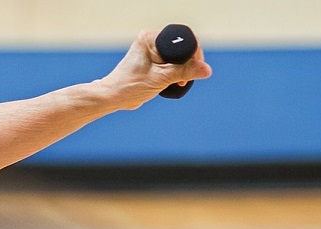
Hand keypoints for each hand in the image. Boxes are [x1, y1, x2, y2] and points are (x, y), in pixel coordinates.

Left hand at [93, 28, 212, 110]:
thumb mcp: (161, 78)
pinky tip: (173, 82)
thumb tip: (207, 70)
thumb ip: (185, 72)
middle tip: (182, 80)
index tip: (192, 71)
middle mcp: (151, 40)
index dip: (193, 55)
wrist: (113, 97)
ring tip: (177, 83)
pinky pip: (173, 63)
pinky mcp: (153, 60)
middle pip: (183, 48)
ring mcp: (152, 50)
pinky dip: (176, 72)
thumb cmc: (130, 86)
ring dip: (182, 70)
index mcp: (150, 38)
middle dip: (187, 64)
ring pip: (179, 57)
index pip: (183, 40)